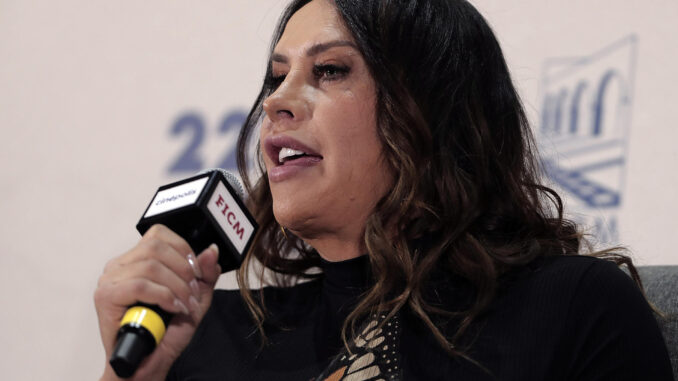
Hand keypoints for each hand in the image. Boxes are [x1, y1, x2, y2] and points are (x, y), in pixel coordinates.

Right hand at [94, 224, 220, 380]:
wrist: (148, 364)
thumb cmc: (166, 332)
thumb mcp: (194, 298)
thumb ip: (205, 274)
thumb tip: (211, 250)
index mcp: (137, 260)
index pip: (159, 234)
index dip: (183, 248)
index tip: (197, 271)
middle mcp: (120, 265)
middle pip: (156, 246)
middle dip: (183, 270)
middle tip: (191, 293)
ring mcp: (110, 280)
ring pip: (151, 266)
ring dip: (177, 287)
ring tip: (184, 305)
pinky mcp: (105, 297)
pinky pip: (140, 285)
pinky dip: (163, 296)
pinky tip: (172, 308)